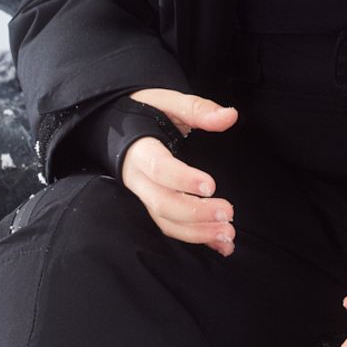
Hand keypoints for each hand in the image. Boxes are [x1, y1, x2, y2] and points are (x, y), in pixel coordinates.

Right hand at [118, 89, 238, 254]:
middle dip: (195, 213)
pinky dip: (197, 240)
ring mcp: (144, 196)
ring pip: (165, 222)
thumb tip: (230, 116)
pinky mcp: (153, 206)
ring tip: (229, 234)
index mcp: (140, 150)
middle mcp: (138, 179)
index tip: (211, 186)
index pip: (158, 169)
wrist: (116, 126)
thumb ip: (197, 109)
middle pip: (161, 204)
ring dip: (197, 233)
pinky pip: (171, 228)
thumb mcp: (167, 101)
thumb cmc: (145, 112)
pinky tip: (222, 245)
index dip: (183, 180)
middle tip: (228, 212)